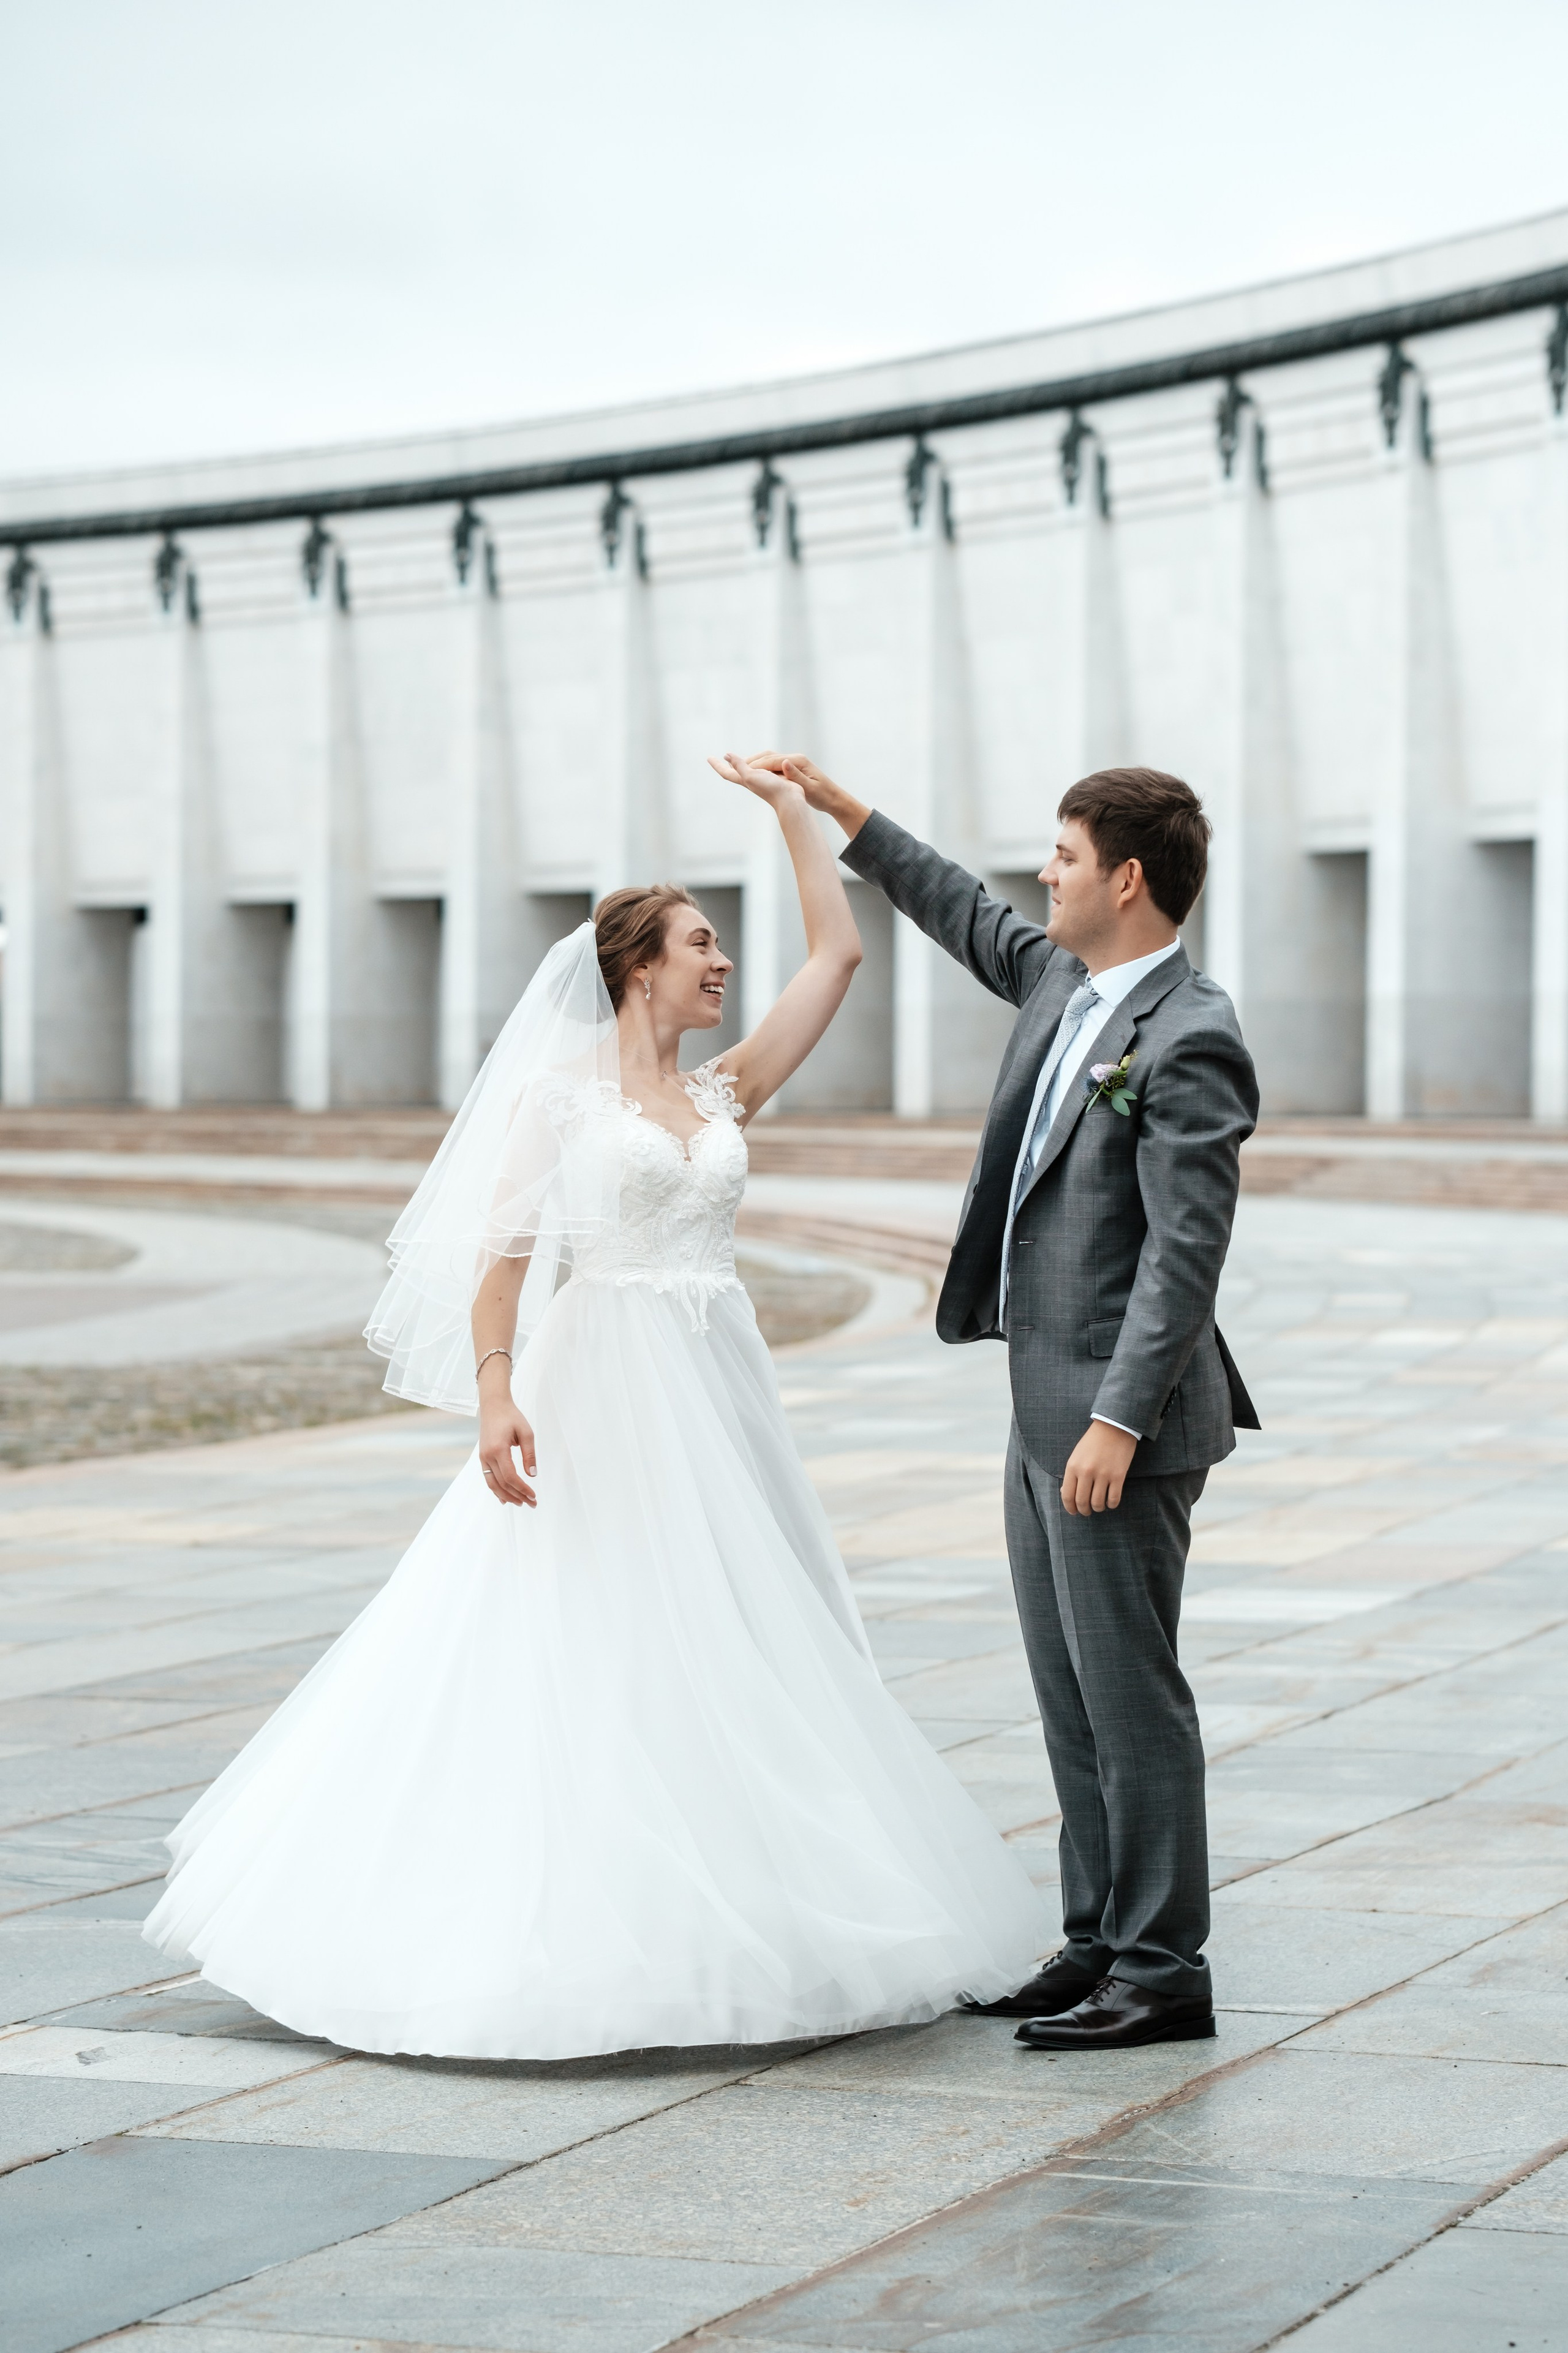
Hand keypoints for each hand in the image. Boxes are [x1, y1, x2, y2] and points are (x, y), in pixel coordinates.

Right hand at [479, 1398, 536, 1506]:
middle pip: (501, 1484)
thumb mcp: (526, 1433)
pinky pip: (488, 1478)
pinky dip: (496, 1490)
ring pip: (493, 1484)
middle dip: (517, 1496)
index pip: (510, 1476)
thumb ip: (529, 1454)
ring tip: (520, 1503)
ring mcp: (483, 1457)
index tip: (533, 1495)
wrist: (494, 1406)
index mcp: (498, 1449)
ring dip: (507, 1496)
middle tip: (531, 1503)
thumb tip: (532, 1475)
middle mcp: (488, 1456)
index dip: (522, 1489)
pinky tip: (505, 1498)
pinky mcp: (483, 1457)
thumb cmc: (511, 1416)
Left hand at [707, 750, 806, 808]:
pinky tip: (760, 763)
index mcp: (744, 780)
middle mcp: (751, 780)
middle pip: (735, 771)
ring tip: (738, 759)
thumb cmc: (769, 788)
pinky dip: (757, 764)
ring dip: (742, 764)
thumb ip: (739, 766)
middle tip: (723, 758)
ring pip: (748, 770)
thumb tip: (727, 756)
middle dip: (729, 765)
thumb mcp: (750, 775)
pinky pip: (761, 769)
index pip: (726, 772)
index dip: (717, 765)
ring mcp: (761, 780)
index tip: (709, 757)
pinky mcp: (772, 778)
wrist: (789, 800)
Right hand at [745, 752, 870, 838]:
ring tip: (737, 766)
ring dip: (754, 762)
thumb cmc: (823, 796)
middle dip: (749, 760)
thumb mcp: (810, 788)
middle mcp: (794, 759)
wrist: (834, 798)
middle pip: (767, 756)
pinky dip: (761, 767)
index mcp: (797, 762)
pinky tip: (754, 773)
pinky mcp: (793, 768)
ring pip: (768, 759)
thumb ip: (796, 775)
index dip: (754, 764)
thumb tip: (784, 762)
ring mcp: (793, 762)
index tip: (738, 766)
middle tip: (728, 761)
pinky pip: (773, 765)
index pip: (771, 761)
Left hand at [1060, 1421, 1136, 1515]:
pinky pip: (1113, 1499)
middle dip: (1084, 1511)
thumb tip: (1065, 1494)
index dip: (1070, 1508)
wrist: (1114, 1427)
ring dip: (1097, 1508)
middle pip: (1082, 1502)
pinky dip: (1111, 1505)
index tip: (1074, 1512)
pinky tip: (1110, 1502)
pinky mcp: (1118, 1476)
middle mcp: (1086, 1471)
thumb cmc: (1093, 1441)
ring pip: (1097, 1503)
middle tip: (1086, 1512)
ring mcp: (1103, 1474)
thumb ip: (1071, 1475)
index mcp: (1073, 1466)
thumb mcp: (1076, 1455)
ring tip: (1099, 1506)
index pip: (1067, 1495)